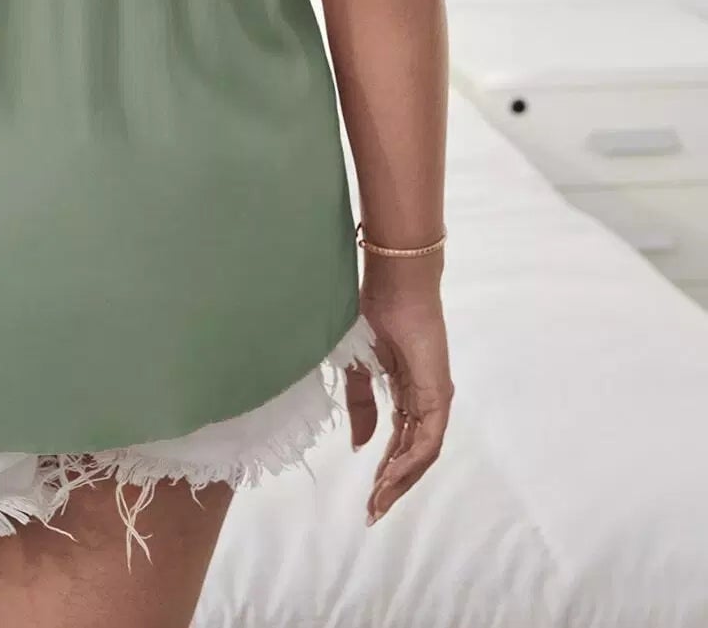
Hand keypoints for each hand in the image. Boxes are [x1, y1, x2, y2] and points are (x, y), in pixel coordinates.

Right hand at [341, 272, 452, 526]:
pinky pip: (427, 437)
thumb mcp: (358, 367)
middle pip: (412, 455)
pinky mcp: (438, 394)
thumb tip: (361, 446)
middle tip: (372, 512)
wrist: (394, 284)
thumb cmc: (375, 314)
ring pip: (422, 452)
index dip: (384, 471)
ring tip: (379, 499)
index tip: (367, 499)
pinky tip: (391, 474)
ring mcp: (434, 399)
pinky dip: (410, 458)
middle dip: (393, 485)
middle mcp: (425, 401)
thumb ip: (361, 406)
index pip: (399, 443)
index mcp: (407, 394)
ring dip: (400, 478)